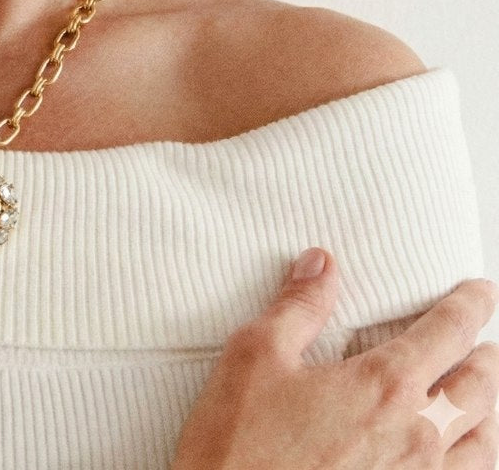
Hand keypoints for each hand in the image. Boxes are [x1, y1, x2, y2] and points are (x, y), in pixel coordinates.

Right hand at [171, 248, 498, 468]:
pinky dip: (476, 454)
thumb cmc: (240, 442)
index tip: (479, 291)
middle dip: (486, 356)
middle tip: (484, 339)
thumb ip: (298, 306)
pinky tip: (461, 450)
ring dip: (488, 408)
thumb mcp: (257, 353)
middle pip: (478, 387)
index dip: (470, 305)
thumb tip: (322, 264)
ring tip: (482, 393)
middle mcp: (415, 435)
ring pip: (483, 441)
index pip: (447, 333)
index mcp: (382, 387)